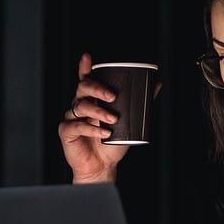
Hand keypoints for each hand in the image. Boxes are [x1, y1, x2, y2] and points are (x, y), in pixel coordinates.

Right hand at [59, 51, 161, 182]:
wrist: (103, 166)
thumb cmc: (113, 143)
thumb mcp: (130, 122)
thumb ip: (140, 103)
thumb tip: (157, 84)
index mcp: (92, 99)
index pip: (86, 79)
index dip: (85, 68)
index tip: (88, 58)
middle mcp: (80, 105)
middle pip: (82, 87)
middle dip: (97, 88)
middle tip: (112, 96)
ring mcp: (72, 117)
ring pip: (81, 106)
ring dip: (98, 111)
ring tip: (113, 120)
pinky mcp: (66, 131)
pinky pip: (76, 125)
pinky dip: (92, 128)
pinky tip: (104, 133)